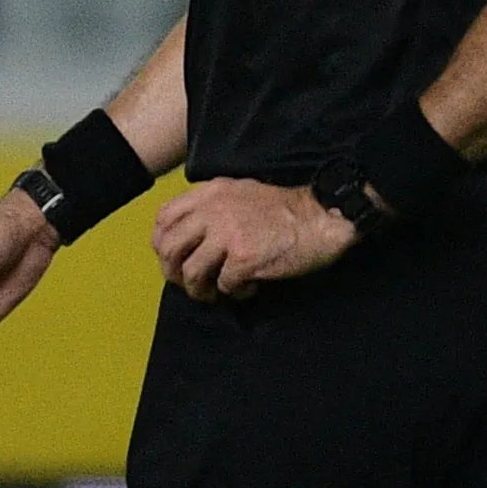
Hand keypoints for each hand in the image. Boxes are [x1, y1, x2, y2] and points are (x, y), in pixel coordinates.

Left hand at [151, 179, 356, 301]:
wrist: (324, 216)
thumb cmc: (286, 210)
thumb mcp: (241, 194)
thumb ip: (212, 208)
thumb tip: (189, 238)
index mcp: (211, 193)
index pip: (164, 218)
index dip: (162, 244)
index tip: (174, 259)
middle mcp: (214, 211)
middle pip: (169, 248)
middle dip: (173, 273)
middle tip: (189, 284)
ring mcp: (228, 234)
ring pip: (191, 271)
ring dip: (199, 290)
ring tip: (215, 293)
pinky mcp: (245, 257)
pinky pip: (224, 285)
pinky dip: (233, 293)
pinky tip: (248, 289)